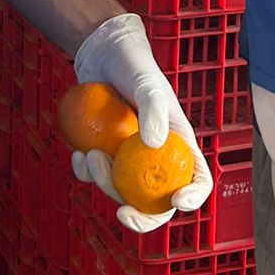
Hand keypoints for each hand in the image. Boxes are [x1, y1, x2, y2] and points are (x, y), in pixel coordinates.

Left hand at [70, 14, 212, 234]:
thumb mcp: (146, 84)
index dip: (194, 197)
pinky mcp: (106, 155)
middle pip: (158, 203)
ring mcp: (129, 160)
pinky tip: (77, 154)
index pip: (198, 179)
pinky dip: (85, 171)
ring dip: (103, 184)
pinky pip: (97, 176)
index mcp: (178, 145)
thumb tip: (155, 144)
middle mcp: (156, 158)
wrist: (102, 56)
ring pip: (122, 191)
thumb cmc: (132, 66)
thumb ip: (153, 109)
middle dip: (142, 218)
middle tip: (123, 213)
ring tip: (89, 156)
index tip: (176, 202)